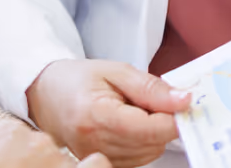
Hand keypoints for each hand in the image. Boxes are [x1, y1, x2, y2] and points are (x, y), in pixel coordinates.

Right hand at [0, 108, 107, 167]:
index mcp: (8, 132)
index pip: (21, 139)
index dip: (18, 158)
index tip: (12, 166)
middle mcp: (35, 141)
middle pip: (44, 151)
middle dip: (40, 165)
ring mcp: (54, 160)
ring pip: (66, 162)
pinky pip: (95, 166)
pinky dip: (94, 167)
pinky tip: (90, 167)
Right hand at [26, 59, 190, 167]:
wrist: (46, 94)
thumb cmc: (77, 79)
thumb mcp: (116, 71)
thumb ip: (152, 88)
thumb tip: (185, 100)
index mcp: (97, 116)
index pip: (152, 129)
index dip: (174, 116)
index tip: (183, 101)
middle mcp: (95, 144)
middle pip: (153, 143)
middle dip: (163, 121)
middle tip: (152, 99)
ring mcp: (97, 159)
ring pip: (149, 154)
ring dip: (153, 133)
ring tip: (135, 110)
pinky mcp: (101, 165)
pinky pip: (138, 160)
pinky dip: (143, 143)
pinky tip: (130, 125)